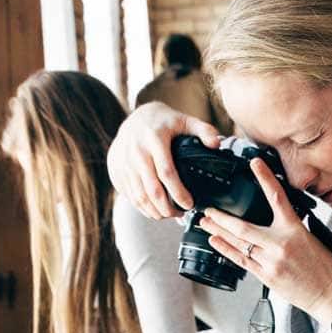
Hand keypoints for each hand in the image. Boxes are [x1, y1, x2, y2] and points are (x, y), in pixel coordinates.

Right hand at [107, 102, 222, 218]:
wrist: (134, 117)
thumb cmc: (164, 122)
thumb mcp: (185, 121)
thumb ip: (204, 130)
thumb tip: (216, 145)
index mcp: (155, 139)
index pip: (167, 172)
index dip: (179, 193)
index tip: (189, 204)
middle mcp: (136, 151)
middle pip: (152, 190)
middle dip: (167, 208)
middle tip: (179, 214)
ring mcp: (123, 162)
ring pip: (139, 196)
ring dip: (154, 211)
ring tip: (167, 215)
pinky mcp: (116, 170)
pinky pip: (129, 195)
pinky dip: (142, 207)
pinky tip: (154, 210)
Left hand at [201, 157, 331, 320]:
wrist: (329, 295)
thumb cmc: (325, 269)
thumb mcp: (313, 238)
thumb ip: (293, 227)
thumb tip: (279, 219)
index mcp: (295, 230)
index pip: (277, 198)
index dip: (265, 178)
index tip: (255, 164)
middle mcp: (280, 245)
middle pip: (243, 227)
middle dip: (222, 218)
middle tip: (208, 209)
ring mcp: (270, 262)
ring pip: (238, 243)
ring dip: (219, 232)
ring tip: (206, 223)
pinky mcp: (266, 277)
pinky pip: (241, 260)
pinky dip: (226, 250)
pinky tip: (215, 241)